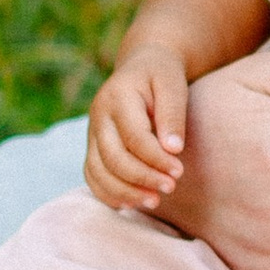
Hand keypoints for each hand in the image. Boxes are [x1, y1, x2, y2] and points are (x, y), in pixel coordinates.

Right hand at [86, 48, 191, 212]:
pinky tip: (130, 203)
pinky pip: (92, 175)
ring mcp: (91, 132)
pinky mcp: (92, 146)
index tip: (178, 172)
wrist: (141, 66)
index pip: (135, 138)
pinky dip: (107, 193)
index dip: (156, 159)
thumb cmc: (161, 75)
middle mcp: (98, 116)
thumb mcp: (173, 84)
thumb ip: (173, 114)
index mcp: (118, 97)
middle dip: (142, 178)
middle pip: (114, 158)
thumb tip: (172, 150)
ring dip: (125, 191)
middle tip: (170, 188)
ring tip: (154, 202)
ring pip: (98, 171)